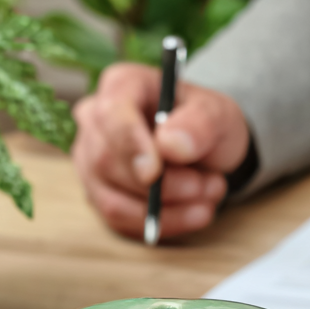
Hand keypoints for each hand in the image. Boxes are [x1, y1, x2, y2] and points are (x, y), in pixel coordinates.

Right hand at [73, 63, 250, 239]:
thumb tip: (170, 145)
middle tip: (208, 185)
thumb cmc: (206, 124)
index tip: (154, 172)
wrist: (207, 151)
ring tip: (209, 196)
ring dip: (166, 209)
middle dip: (162, 185)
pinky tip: (195, 214)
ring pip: (112, 199)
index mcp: (121, 85)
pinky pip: (120, 220)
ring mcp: (90, 161)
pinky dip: (161, 224)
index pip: (111, 113)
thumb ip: (200, 122)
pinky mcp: (99, 194)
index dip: (130, 144)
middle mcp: (95, 121)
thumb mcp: (219, 114)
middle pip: (107, 161)